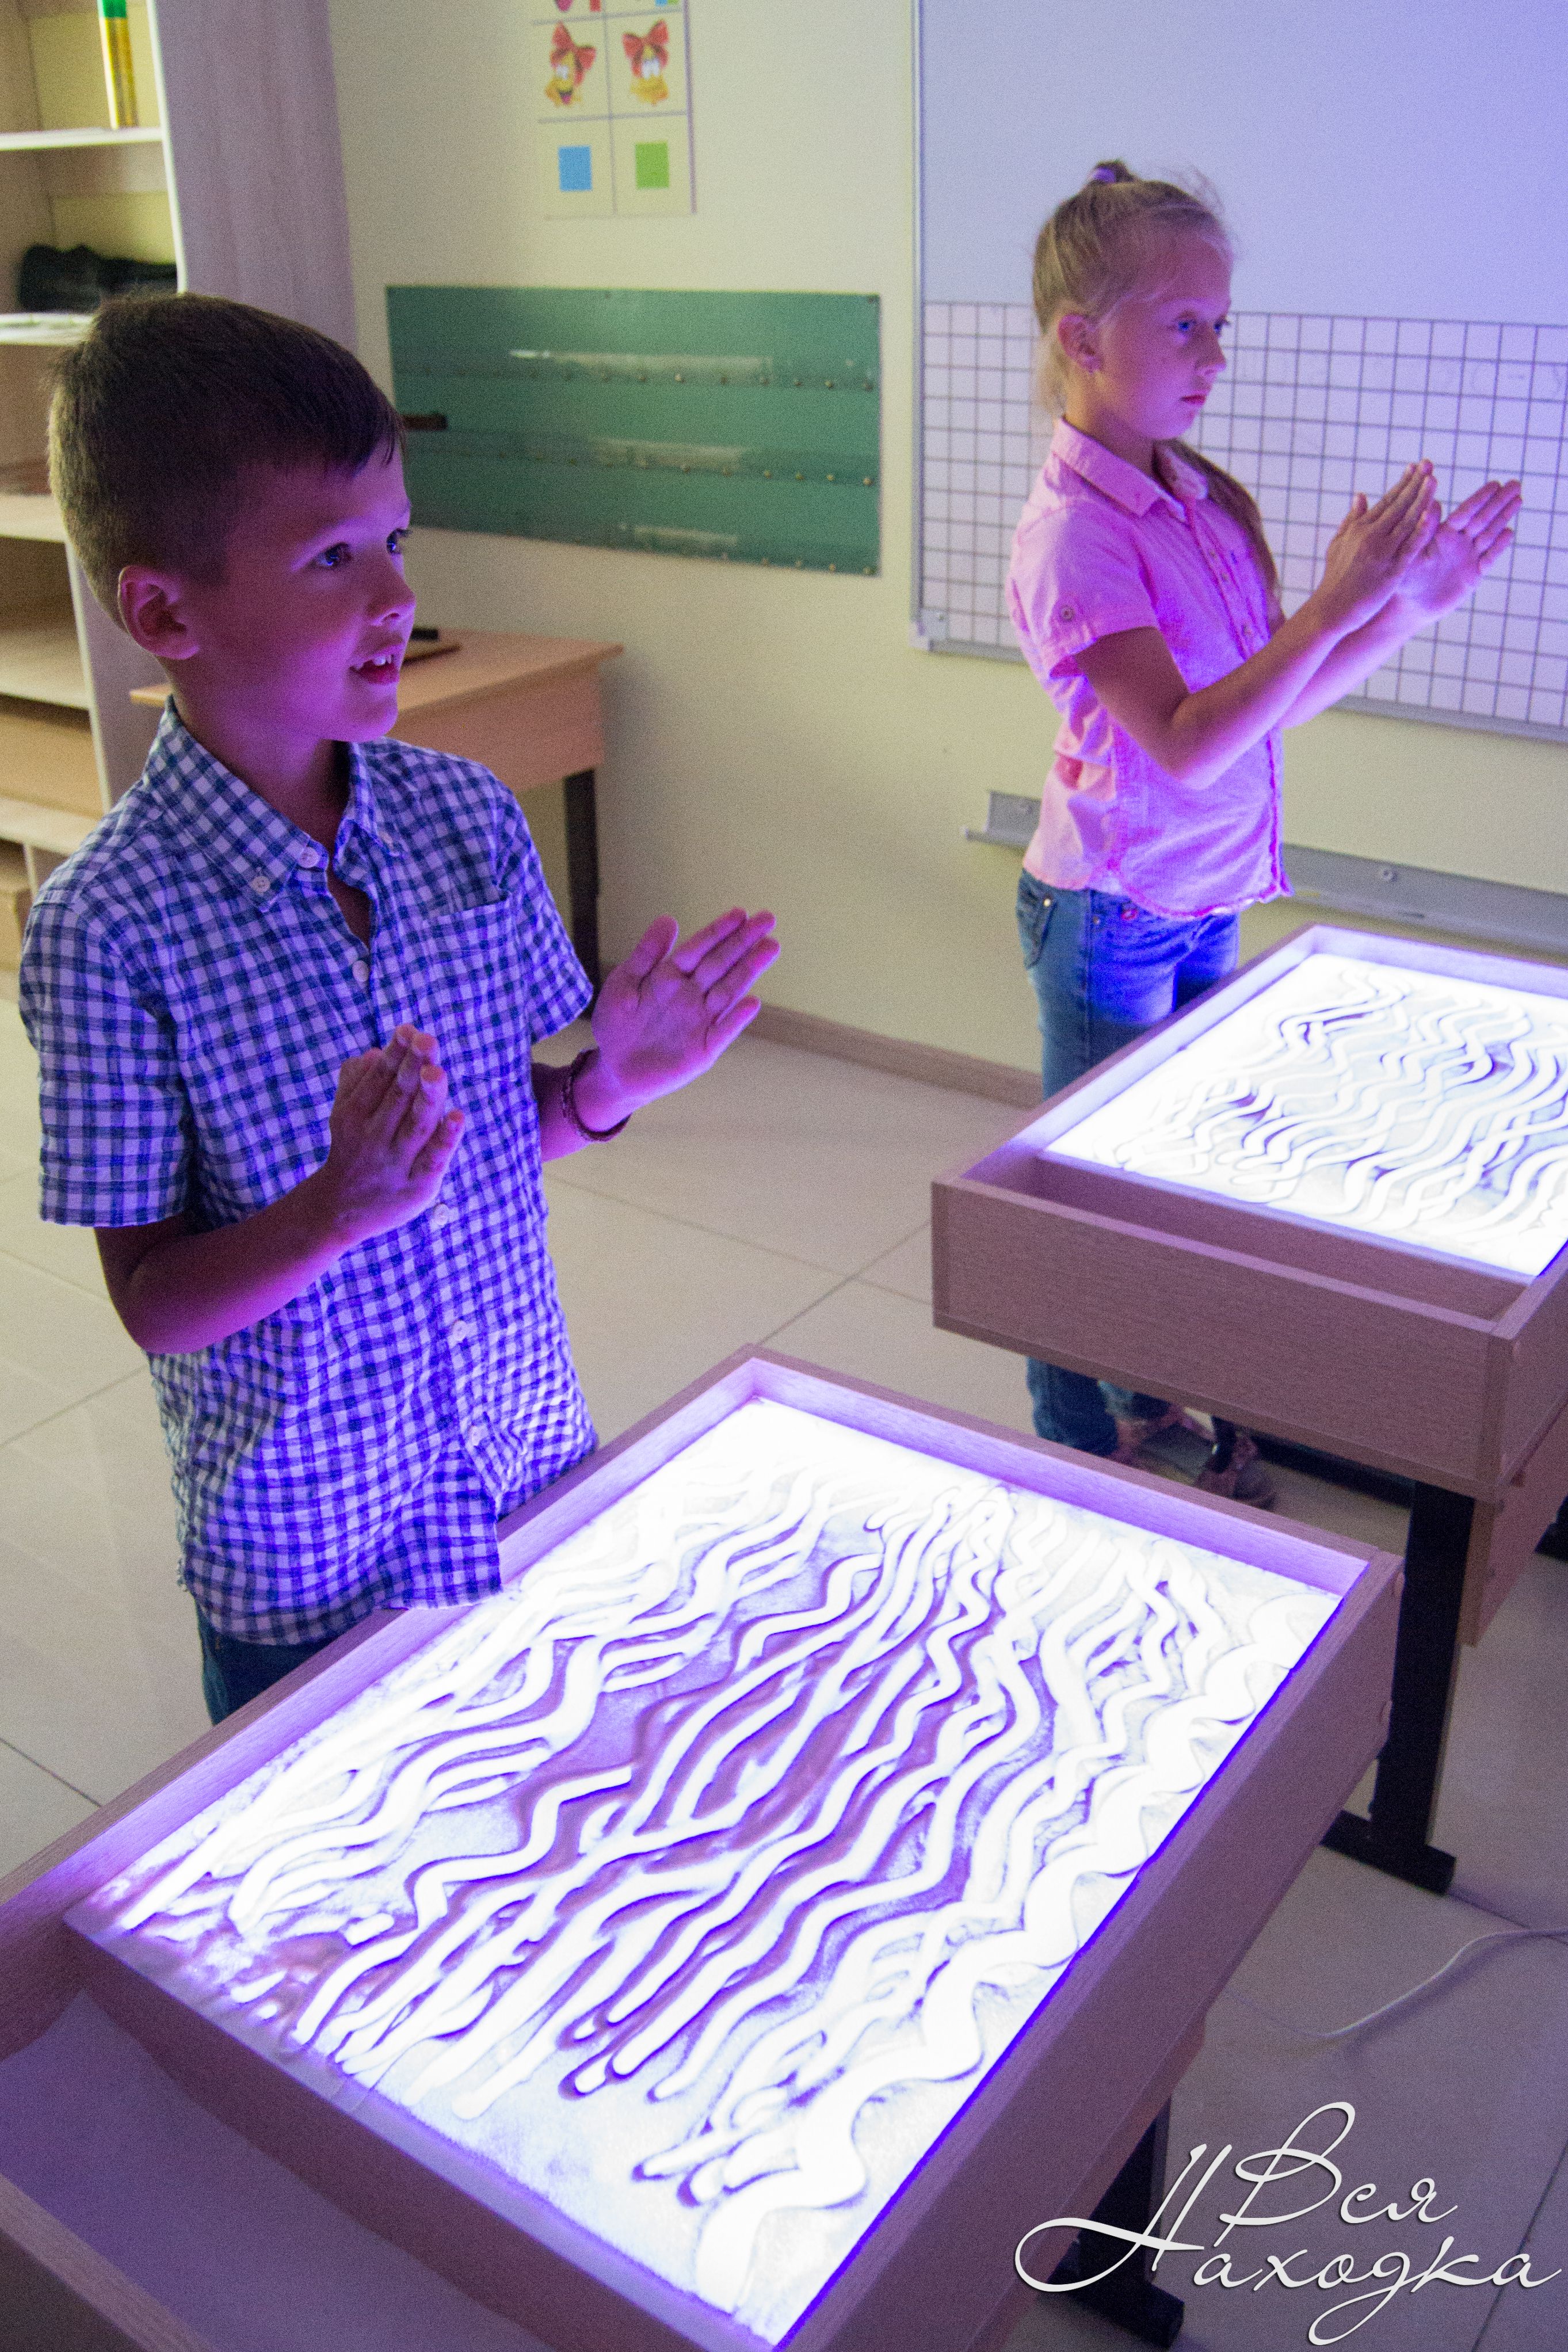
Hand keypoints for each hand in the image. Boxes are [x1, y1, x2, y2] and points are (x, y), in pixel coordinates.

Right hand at [313, 1023, 463, 1243]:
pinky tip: (458, 1116)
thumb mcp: (343, 1115)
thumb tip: (374, 1052)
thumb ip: (355, 1083)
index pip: (380, 1078)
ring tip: (437, 1071)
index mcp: (354, 1114)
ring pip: (416, 1125)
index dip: (396, 1053)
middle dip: (413, 1067)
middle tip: (427, 1040)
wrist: (339, 1211)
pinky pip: (433, 1159)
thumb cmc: (351, 1152)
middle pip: (399, 1097)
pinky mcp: (418, 1186)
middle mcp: (374, 1137)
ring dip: (428, 1097)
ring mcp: (397, 1162)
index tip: (409, 1029)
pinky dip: (446, 1138)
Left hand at [584, 907, 779, 1118]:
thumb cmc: (616, 1025)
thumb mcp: (623, 983)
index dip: (719, 931)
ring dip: (749, 970)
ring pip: (729, 991)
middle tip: (768, 919)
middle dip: (744, 941)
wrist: (614, 1070)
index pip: (700, 948)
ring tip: (770, 947)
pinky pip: (723, 1032)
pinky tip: (752, 1002)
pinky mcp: (704, 1049)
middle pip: (722, 964)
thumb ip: (646, 954)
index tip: (740, 913)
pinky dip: (737, 1019)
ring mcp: (701, 1021)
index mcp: (671, 976)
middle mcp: (692, 995)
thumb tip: (669, 918)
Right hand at [1311, 462, 1436, 634]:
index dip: (1403, 482)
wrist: (1331, 609)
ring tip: (1434, 480)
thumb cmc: (1334, 579)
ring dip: (1422, 498)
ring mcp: (1382, 552)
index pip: (1386, 500)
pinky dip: (1421, 529)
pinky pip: (1410, 546)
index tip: (1415, 466)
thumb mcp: (1338, 545)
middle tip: (1429, 464)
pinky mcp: (1391, 570)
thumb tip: (1359, 496)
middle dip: (1415, 482)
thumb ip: (1351, 520)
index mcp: (1359, 528)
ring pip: (1406, 520)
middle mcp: (1371, 535)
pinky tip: (1432, 513)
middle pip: (1399, 504)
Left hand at [1391, 477, 1521, 620]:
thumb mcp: (1411, 555)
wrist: (1411, 606)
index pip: (1465, 513)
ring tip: (1518, 499)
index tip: (1495, 484)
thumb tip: (1430, 504)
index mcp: (1442, 534)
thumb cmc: (1405, 579)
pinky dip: (1499, 546)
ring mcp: (1468, 557)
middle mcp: (1458, 543)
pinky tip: (1509, 532)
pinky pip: (1489, 558)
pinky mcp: (1474, 574)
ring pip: (1489, 534)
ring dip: (1504, 517)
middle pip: (1482, 519)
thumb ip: (1423, 531)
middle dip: (1499, 502)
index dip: (1480, 499)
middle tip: (1516, 483)